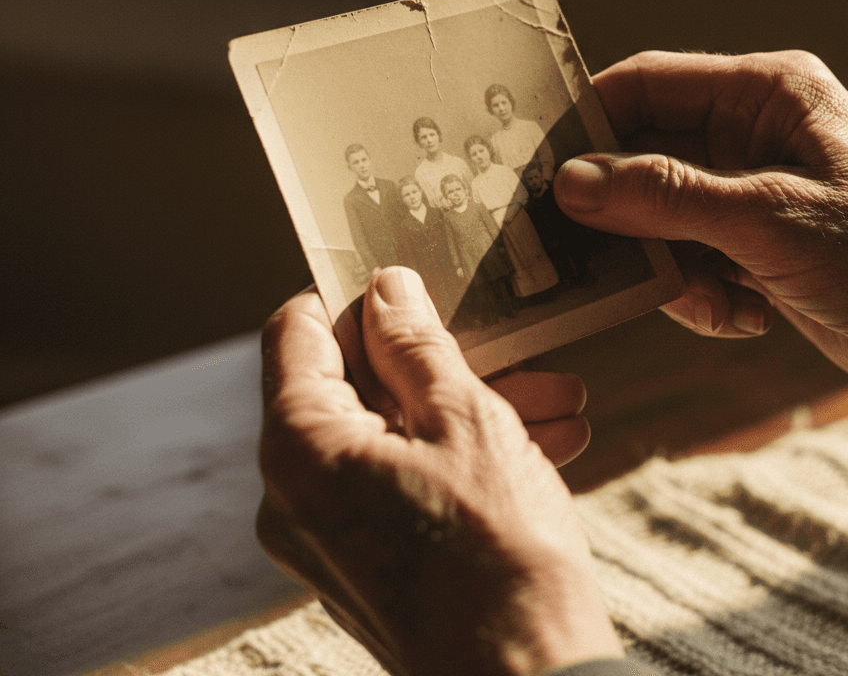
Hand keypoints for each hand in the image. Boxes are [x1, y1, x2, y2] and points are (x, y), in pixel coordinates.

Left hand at [257, 268, 621, 675]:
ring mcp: (328, 537)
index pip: (298, 332)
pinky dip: (458, 456)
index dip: (353, 297)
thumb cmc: (501, 556)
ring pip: (392, 434)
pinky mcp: (365, 563)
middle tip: (513, 345)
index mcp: (300, 449)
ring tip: (554, 398)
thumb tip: (386, 290)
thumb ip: (416, 346)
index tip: (411, 283)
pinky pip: (401, 480)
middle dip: (438, 359)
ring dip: (468, 407)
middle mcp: (294, 495)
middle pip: (354, 385)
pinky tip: (541, 442)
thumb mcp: (466, 420)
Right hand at [555, 50, 847, 443]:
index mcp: (766, 95)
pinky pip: (689, 260)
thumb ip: (665, 197)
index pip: (651, 84)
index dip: (592, 117)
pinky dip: (700, 294)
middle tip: (587, 249)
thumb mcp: (767, 218)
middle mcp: (754, 136)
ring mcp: (752, 193)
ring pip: (661, 218)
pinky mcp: (755, 246)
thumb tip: (575, 182)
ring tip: (704, 297)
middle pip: (647, 158)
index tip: (542, 159)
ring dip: (668, 265)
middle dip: (625, 211)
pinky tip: (745, 315)